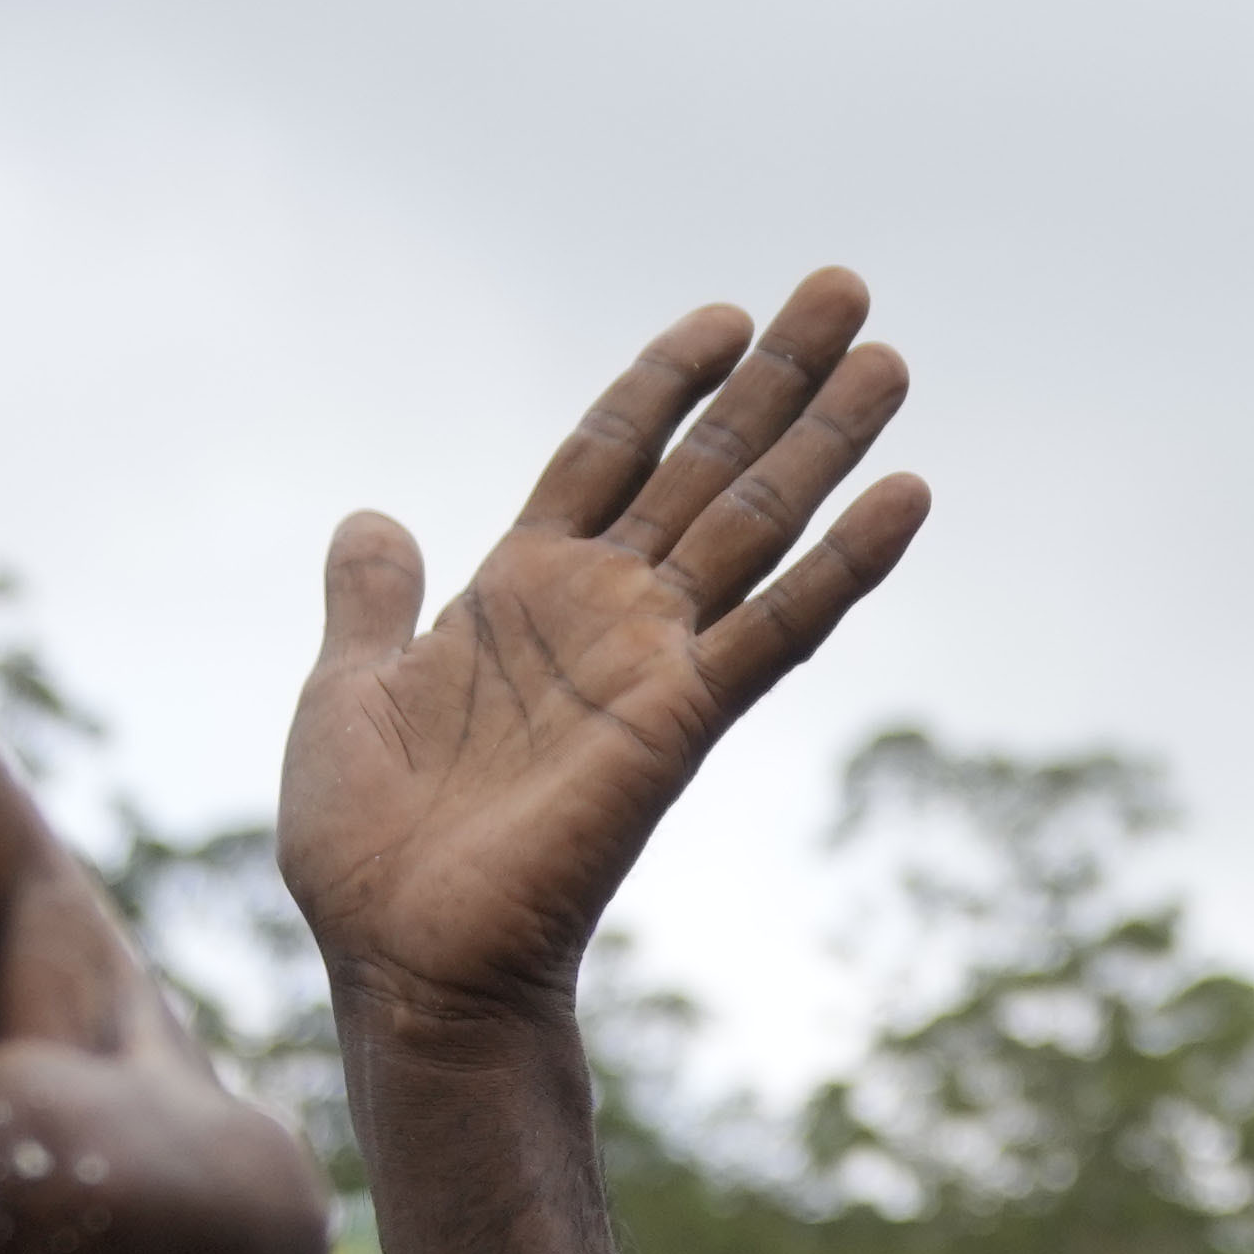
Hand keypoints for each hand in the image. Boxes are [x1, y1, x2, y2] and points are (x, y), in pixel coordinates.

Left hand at [280, 273, 928, 1042]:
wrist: (403, 963)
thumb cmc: (368, 854)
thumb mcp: (346, 692)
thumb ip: (372, 604)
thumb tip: (374, 521)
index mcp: (521, 593)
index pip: (608, 455)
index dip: (664, 385)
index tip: (724, 316)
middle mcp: (601, 614)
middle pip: (705, 466)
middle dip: (776, 380)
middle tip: (848, 289)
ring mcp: (649, 662)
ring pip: (755, 523)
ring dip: (827, 441)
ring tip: (893, 358)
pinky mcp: (678, 720)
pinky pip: (776, 628)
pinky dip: (844, 563)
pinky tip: (907, 497)